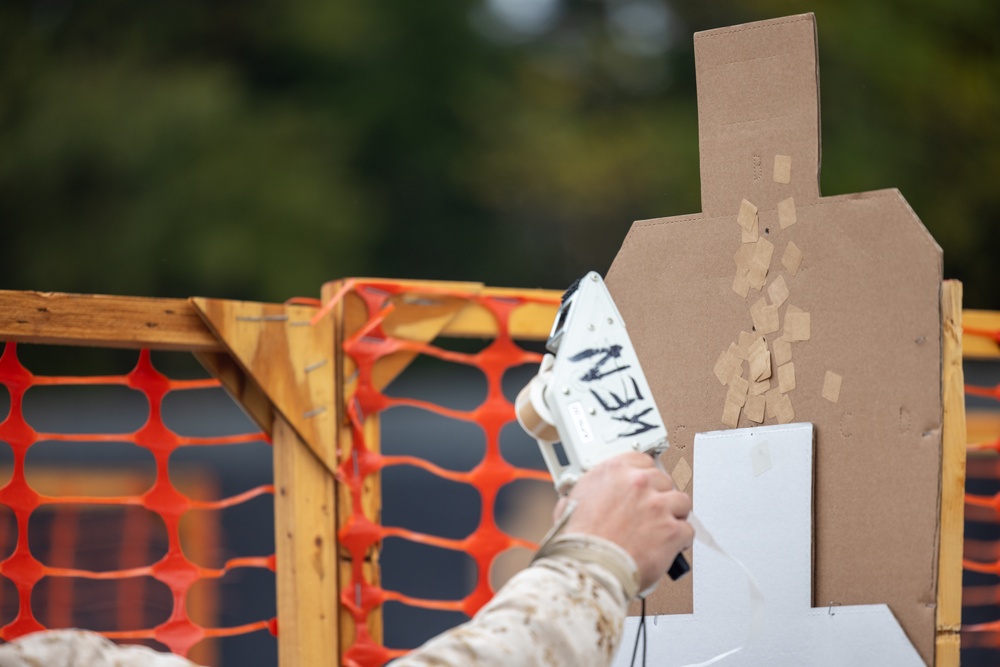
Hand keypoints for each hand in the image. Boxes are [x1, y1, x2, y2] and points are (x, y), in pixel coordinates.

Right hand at [556, 451, 693, 592]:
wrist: (589, 567)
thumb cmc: (578, 542)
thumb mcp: (572, 503)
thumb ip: (588, 493)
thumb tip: (587, 497)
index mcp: (614, 471)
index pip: (642, 461)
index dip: (644, 477)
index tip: (645, 486)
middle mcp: (639, 483)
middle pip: (664, 481)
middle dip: (658, 497)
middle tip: (651, 513)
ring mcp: (658, 505)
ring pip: (681, 502)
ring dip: (674, 515)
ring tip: (663, 528)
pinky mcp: (672, 530)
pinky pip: (687, 530)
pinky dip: (680, 540)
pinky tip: (670, 546)